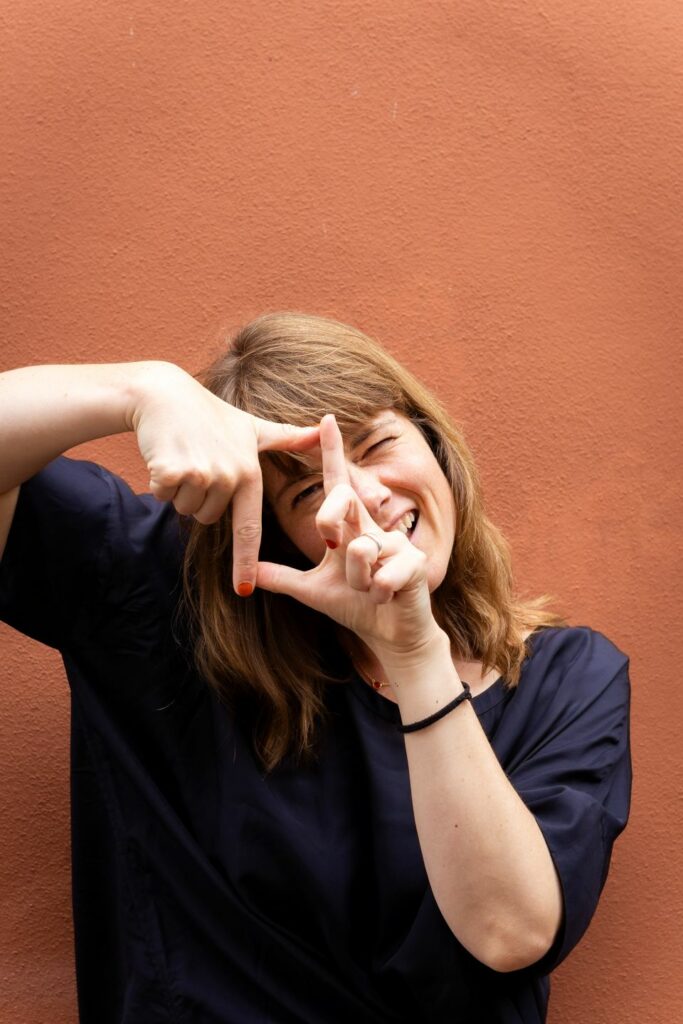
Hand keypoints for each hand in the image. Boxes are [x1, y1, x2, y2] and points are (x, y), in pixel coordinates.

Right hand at [129, 363, 320, 594]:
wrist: (165, 395)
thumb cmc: (211, 414)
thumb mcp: (251, 426)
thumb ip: (286, 437)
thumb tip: (319, 431)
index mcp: (250, 473)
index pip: (249, 528)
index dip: (244, 561)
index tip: (243, 590)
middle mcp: (229, 477)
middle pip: (207, 518)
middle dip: (199, 498)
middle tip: (199, 462)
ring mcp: (201, 475)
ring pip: (184, 509)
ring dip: (179, 489)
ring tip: (185, 456)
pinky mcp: (172, 471)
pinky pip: (162, 496)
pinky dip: (159, 481)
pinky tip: (166, 455)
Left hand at [256, 414, 441, 660]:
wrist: (392, 634)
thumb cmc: (357, 606)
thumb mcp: (312, 591)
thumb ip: (283, 578)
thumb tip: (248, 573)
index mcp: (352, 527)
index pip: (338, 484)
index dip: (332, 452)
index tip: (326, 419)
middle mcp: (373, 527)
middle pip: (340, 502)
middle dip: (328, 525)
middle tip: (332, 551)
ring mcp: (397, 542)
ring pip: (358, 552)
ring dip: (357, 582)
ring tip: (370, 590)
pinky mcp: (415, 562)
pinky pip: (380, 577)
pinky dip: (377, 595)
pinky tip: (388, 599)